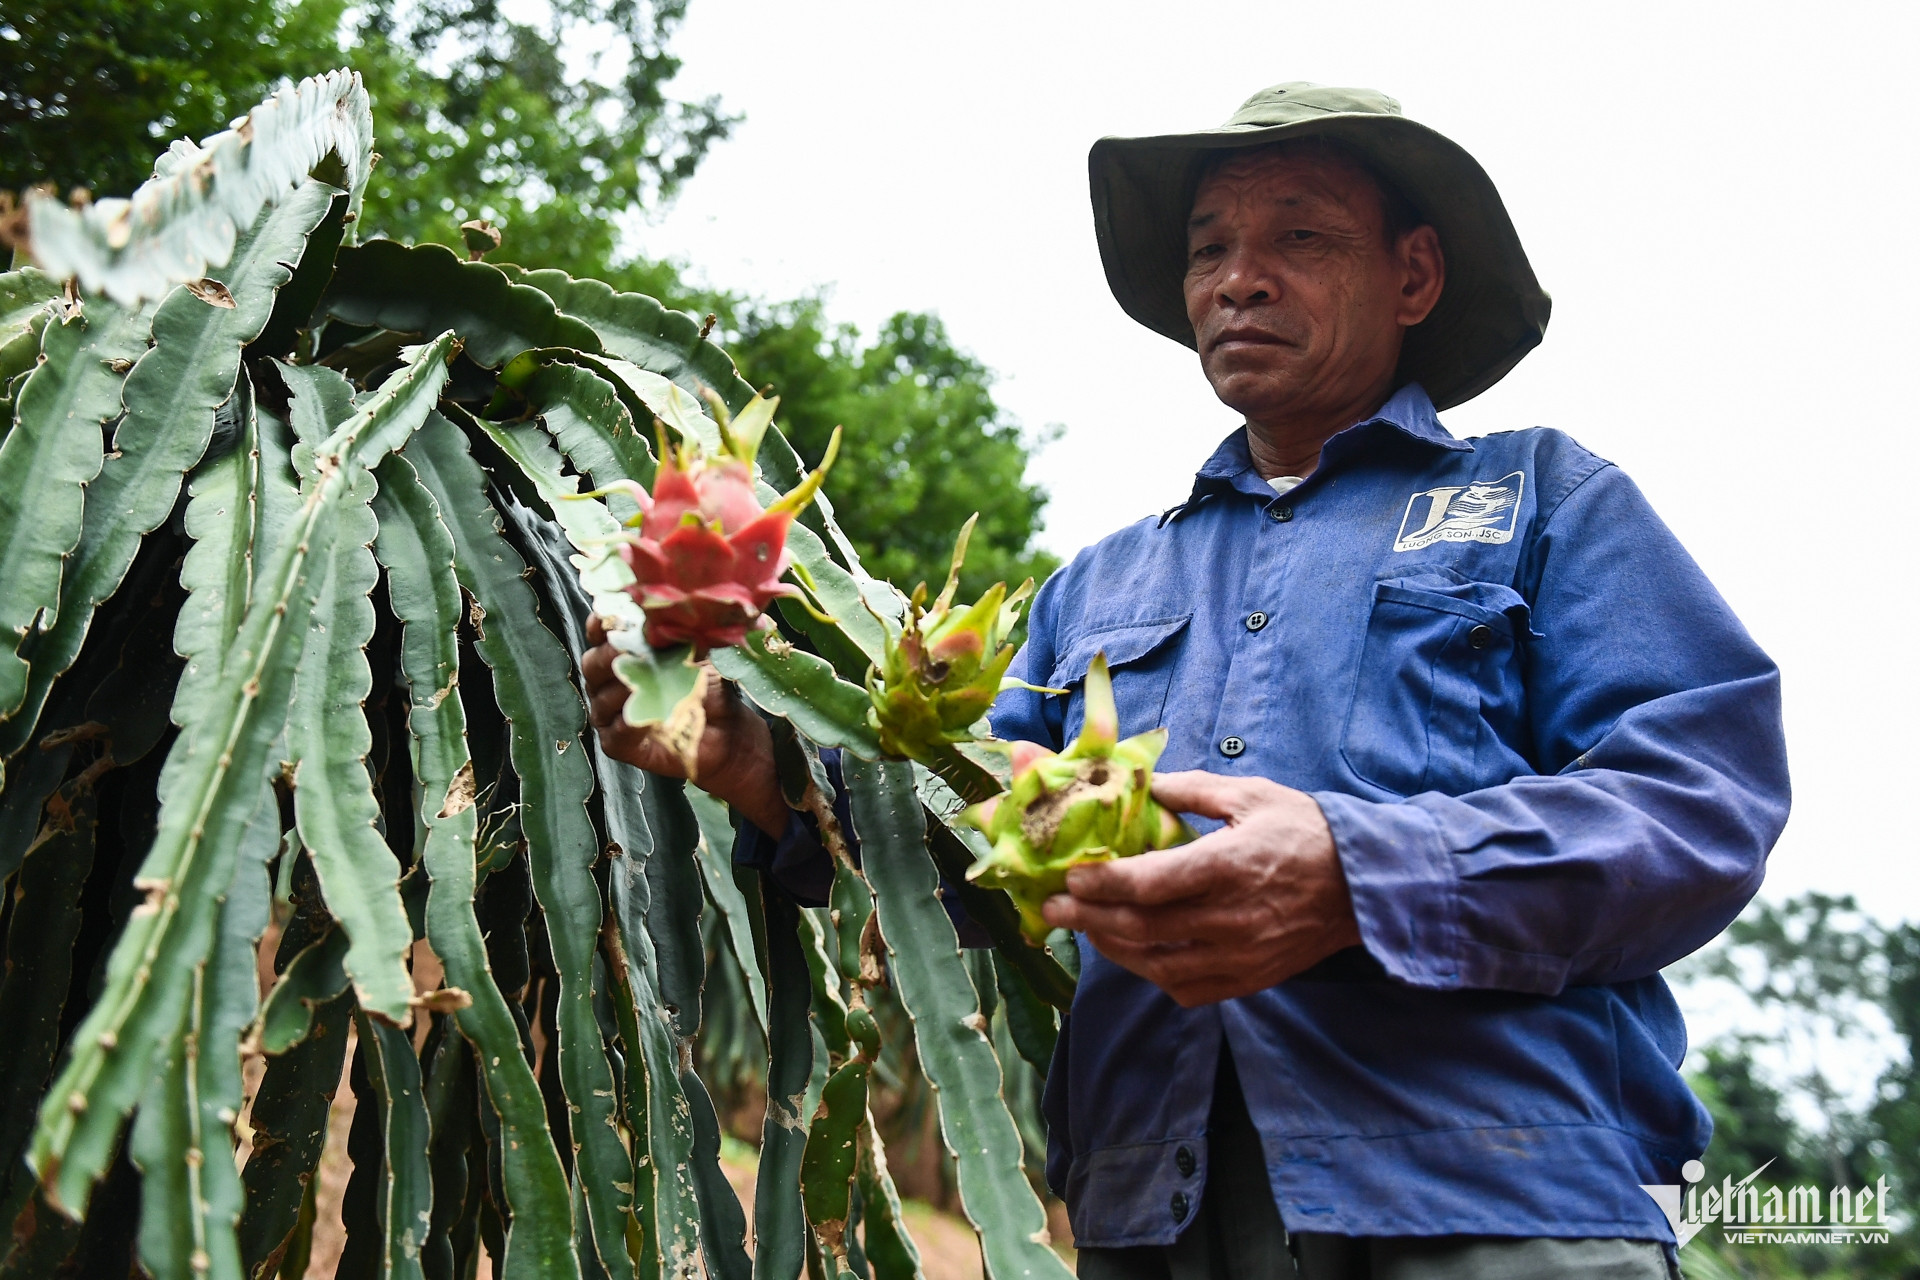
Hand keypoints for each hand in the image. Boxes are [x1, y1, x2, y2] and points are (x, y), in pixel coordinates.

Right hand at [581, 615, 790, 837]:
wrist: (725, 729)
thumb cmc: (703, 685)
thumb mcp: (694, 652)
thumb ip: (676, 634)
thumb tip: (669, 613)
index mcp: (619, 653)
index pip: (598, 633)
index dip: (601, 625)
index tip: (611, 618)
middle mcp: (606, 682)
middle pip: (593, 664)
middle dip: (609, 655)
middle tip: (627, 650)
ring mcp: (608, 713)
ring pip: (602, 698)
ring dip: (624, 689)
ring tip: (644, 683)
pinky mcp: (617, 742)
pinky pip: (615, 732)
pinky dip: (629, 724)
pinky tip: (645, 717)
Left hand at [1040, 771, 1361, 1006]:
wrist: (1363, 886)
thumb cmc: (1306, 832)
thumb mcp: (1250, 795)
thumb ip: (1190, 790)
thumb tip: (1140, 783)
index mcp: (1227, 867)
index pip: (1148, 884)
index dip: (1101, 884)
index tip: (1069, 878)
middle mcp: (1228, 920)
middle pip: (1141, 929)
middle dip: (1087, 919)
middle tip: (1051, 909)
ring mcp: (1237, 957)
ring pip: (1155, 965)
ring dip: (1111, 949)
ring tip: (1084, 929)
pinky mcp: (1246, 980)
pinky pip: (1184, 988)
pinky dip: (1150, 973)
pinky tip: (1132, 954)